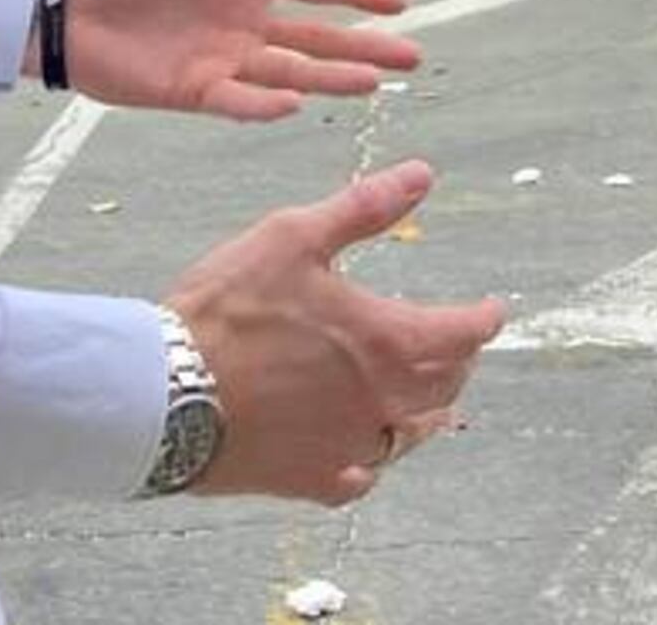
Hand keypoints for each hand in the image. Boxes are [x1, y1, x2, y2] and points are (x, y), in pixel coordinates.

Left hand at [59, 0, 421, 120]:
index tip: (402, 3)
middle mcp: (242, 21)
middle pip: (316, 38)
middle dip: (363, 47)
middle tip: (410, 60)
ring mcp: (221, 57)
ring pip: (290, 72)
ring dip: (330, 78)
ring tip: (373, 84)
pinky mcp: (192, 89)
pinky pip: (237, 101)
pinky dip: (265, 105)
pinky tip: (297, 103)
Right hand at [167, 160, 508, 505]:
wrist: (163, 394)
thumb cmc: (225, 311)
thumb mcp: (293, 236)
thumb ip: (363, 208)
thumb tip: (419, 176)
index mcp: (386, 341)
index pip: (462, 333)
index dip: (484, 318)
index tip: (493, 311)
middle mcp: (379, 401)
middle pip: (445, 386)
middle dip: (457, 361)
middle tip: (457, 347)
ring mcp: (346, 447)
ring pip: (408, 437)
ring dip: (425, 414)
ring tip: (427, 403)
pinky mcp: (308, 480)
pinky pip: (357, 479)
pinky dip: (368, 463)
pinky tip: (362, 454)